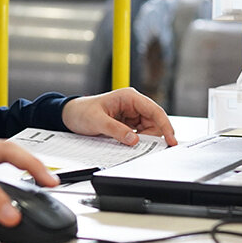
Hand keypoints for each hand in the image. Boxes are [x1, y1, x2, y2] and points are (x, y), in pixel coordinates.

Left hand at [61, 87, 177, 146]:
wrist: (70, 115)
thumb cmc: (82, 111)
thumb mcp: (97, 121)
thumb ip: (116, 130)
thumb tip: (134, 139)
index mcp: (129, 97)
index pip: (154, 110)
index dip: (165, 125)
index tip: (171, 140)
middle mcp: (133, 104)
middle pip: (154, 122)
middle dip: (151, 135)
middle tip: (140, 145)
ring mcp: (131, 114)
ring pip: (149, 129)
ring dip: (143, 139)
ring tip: (127, 142)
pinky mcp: (128, 123)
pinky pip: (140, 133)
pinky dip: (137, 140)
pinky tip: (128, 143)